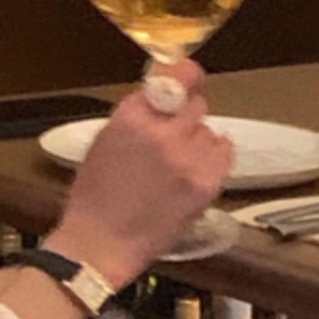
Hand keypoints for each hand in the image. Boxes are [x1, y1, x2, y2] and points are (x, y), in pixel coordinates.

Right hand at [44, 61, 232, 288]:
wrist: (102, 243)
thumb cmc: (94, 197)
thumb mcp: (103, 143)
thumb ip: (134, 117)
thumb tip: (161, 99)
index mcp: (130, 118)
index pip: (173, 78)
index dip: (186, 74)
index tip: (189, 76)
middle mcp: (162, 132)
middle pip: (195, 104)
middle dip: (185, 115)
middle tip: (173, 135)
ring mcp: (187, 158)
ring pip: (209, 129)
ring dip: (197, 140)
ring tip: (178, 163)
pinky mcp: (205, 182)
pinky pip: (224, 152)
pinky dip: (213, 156)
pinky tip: (196, 167)